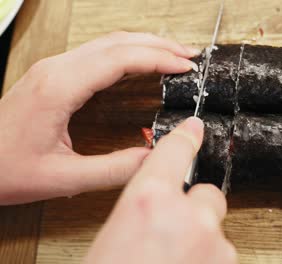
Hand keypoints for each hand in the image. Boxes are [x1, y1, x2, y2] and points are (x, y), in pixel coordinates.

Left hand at [0, 32, 199, 204]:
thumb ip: (113, 170)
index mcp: (59, 87)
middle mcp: (56, 69)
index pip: (120, 58)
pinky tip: (141, 63)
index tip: (185, 66)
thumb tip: (152, 159)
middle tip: (189, 55)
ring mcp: (54, 69)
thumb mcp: (63, 178)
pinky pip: (98, 53)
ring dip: (144, 44)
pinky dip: (128, 53)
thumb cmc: (3, 168)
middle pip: (118, 41)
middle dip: (159, 44)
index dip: (158, 58)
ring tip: (174, 54)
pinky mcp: (54, 75)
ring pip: (108, 42)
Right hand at [84, 117, 236, 263]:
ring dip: (198, 236)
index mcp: (149, 200)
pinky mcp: (226, 260)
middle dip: (192, 206)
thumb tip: (156, 205)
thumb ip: (142, 208)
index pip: (174, 151)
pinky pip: (220, 250)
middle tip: (169, 228)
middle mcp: (187, 215)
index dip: (185, 136)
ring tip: (171, 256)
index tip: (194, 127)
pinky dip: (206, 257)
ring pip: (213, 225)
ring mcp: (212, 240)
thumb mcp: (113, 232)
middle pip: (205, 193)